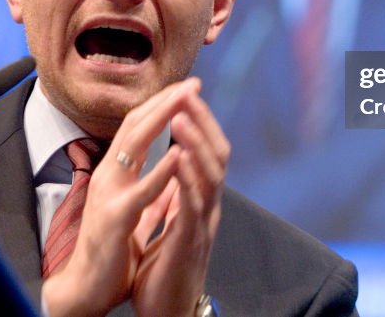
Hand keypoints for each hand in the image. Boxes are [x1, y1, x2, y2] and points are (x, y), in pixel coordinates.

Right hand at [42, 79, 202, 316]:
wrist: (85, 289)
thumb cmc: (110, 251)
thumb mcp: (132, 211)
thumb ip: (150, 190)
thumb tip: (170, 170)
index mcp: (115, 173)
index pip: (137, 126)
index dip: (161, 104)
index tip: (187, 87)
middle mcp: (108, 175)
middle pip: (136, 125)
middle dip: (166, 100)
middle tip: (192, 81)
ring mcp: (109, 194)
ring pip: (135, 145)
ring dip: (163, 119)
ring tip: (187, 99)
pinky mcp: (114, 219)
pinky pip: (141, 191)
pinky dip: (160, 170)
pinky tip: (178, 154)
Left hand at [132, 85, 228, 316]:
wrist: (167, 313)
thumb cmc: (167, 271)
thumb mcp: (174, 224)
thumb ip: (180, 194)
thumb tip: (179, 163)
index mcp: (201, 201)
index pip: (208, 151)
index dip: (200, 121)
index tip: (186, 92)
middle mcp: (208, 208)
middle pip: (217, 154)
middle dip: (203, 120)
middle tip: (189, 90)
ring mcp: (203, 224)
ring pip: (209, 175)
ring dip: (195, 142)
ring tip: (181, 114)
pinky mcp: (190, 242)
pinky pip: (192, 205)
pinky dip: (187, 178)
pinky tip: (177, 157)